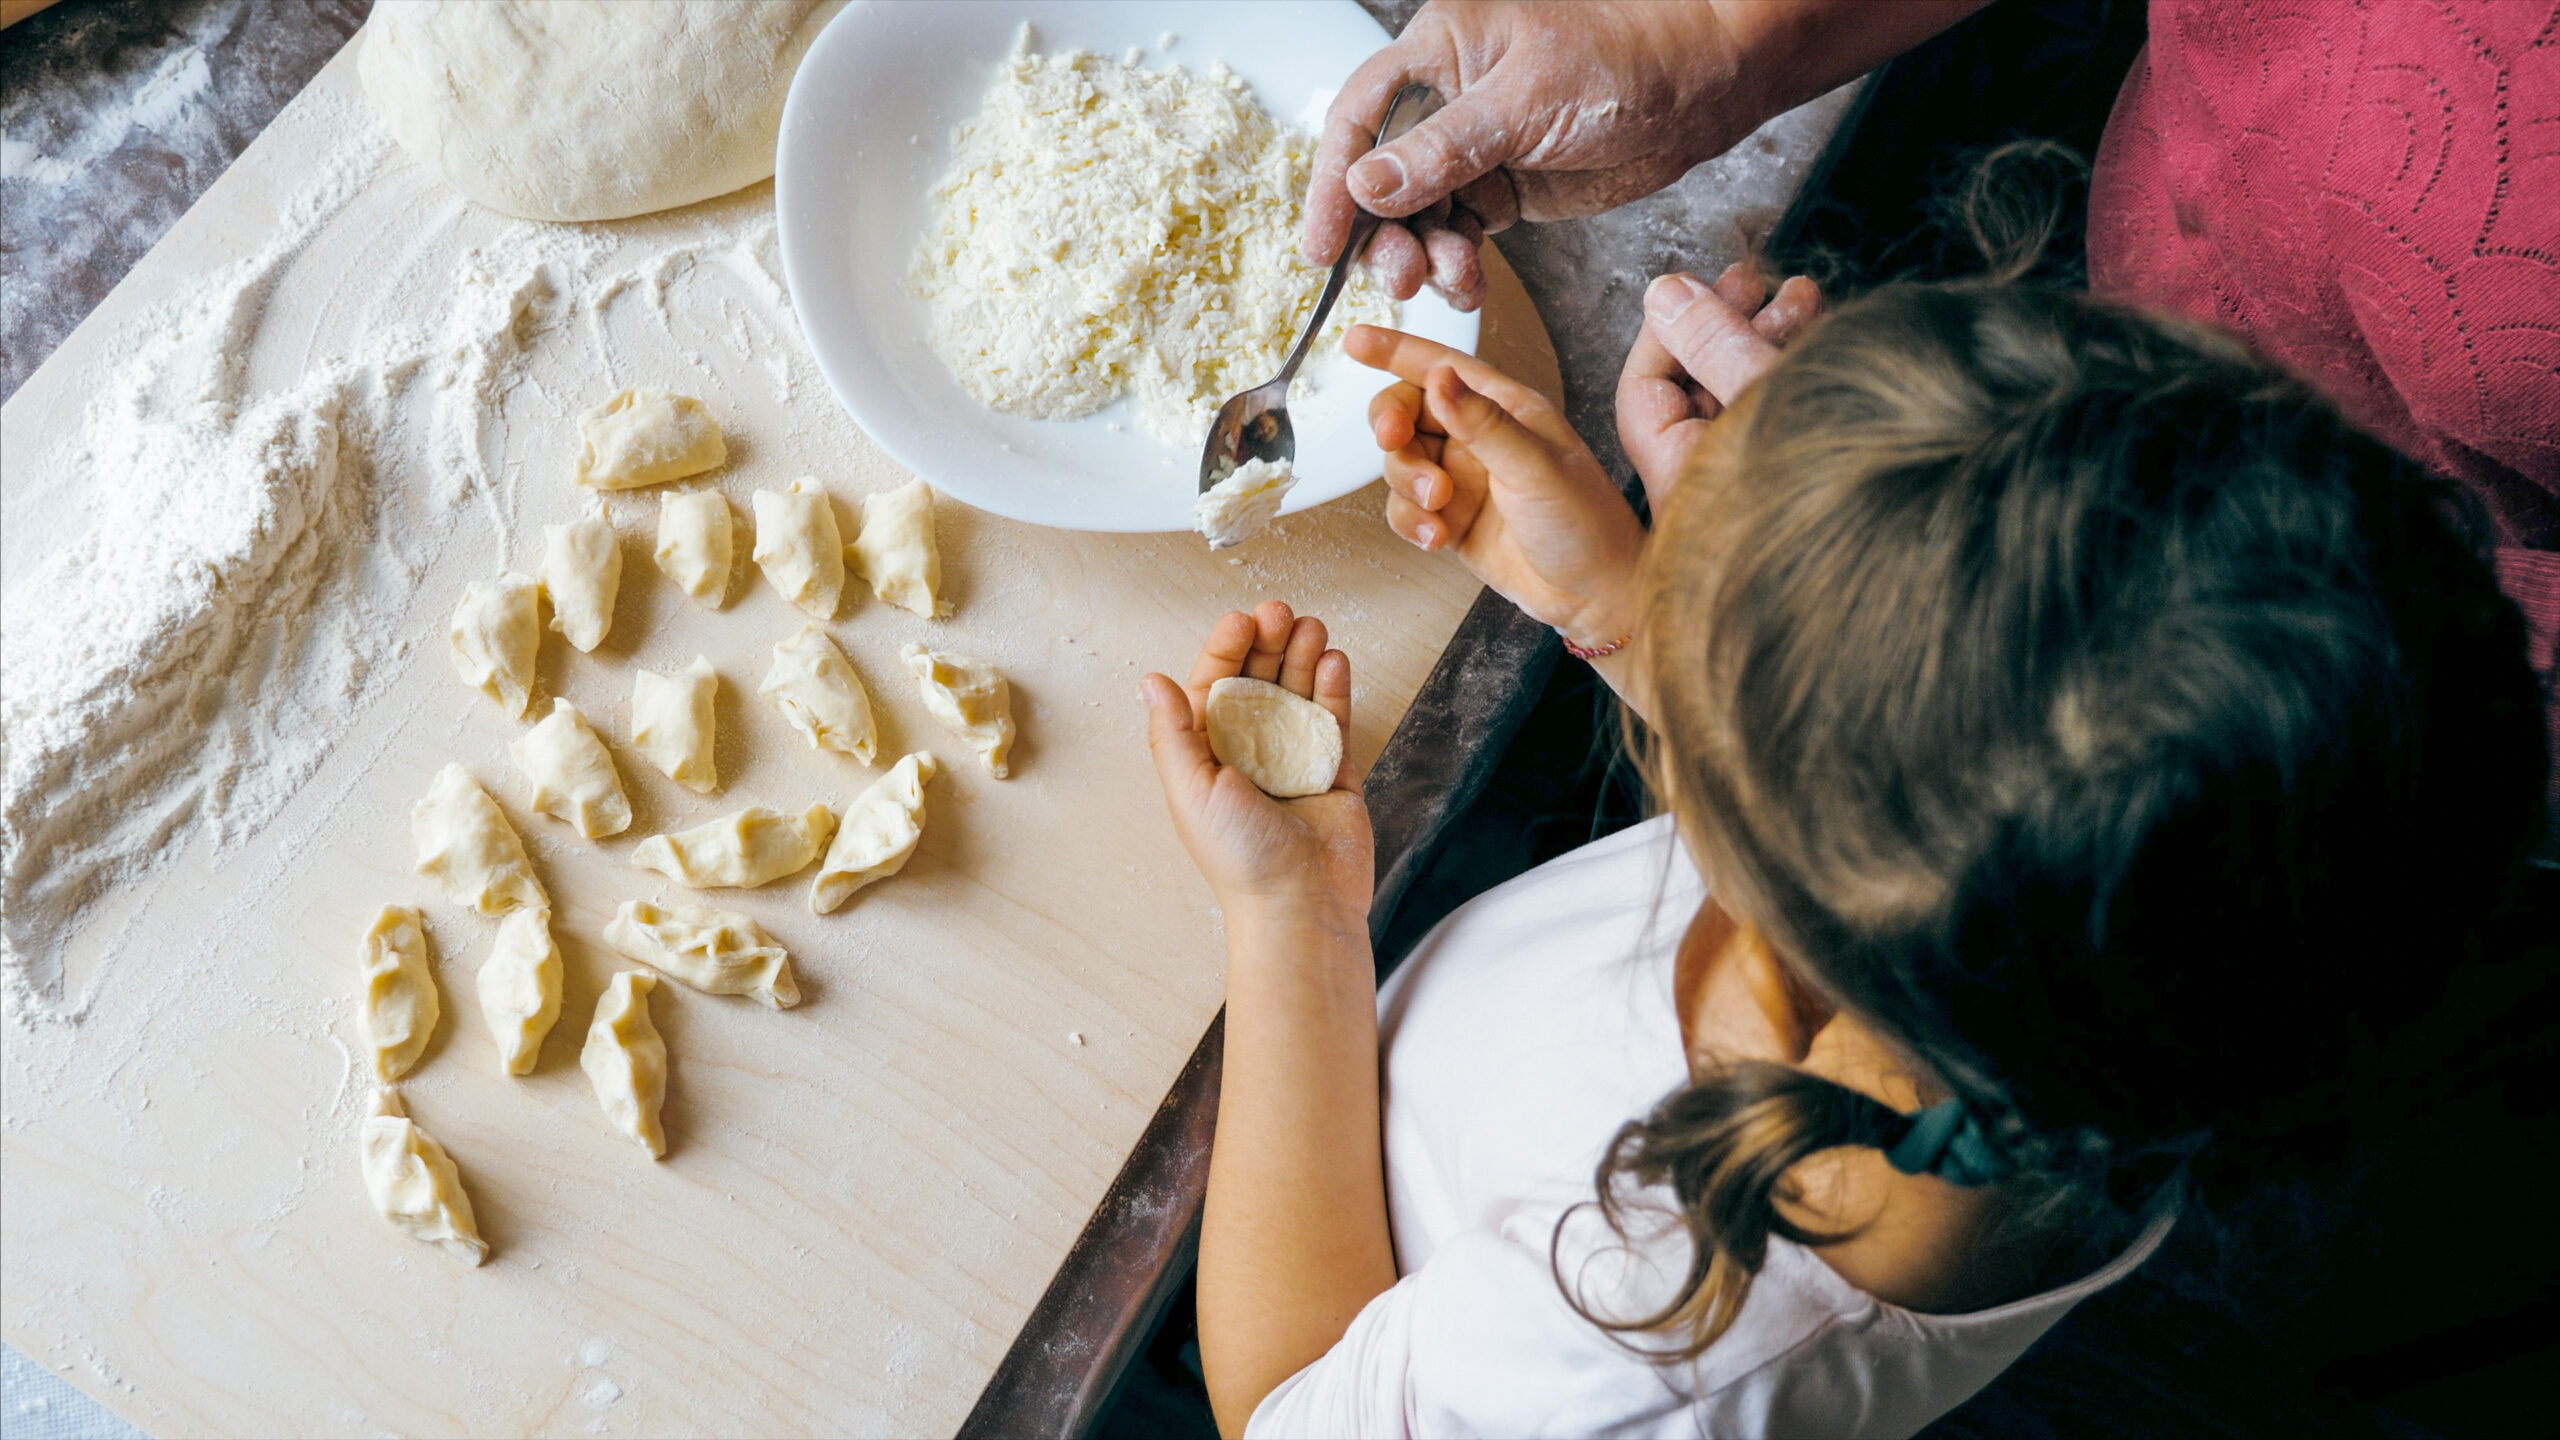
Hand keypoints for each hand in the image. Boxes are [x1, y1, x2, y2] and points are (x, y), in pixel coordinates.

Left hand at [1141, 603, 1372, 937]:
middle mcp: (1249, 750)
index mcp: (1207, 753)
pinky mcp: (1332, 767)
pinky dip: (1335, 685)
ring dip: (1303, 654)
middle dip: (1269, 642)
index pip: (1214, 685)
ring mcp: (1292, 755)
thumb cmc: (1240, 857)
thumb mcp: (1189, 789)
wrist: (1301, 903)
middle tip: (1281, 613)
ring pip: (1298, 689)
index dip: (1226, 649)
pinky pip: (1333, 716)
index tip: (1242, 621)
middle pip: (1259, 679)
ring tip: (1311, 627)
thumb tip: (1150, 681)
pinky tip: (1333, 657)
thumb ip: (1172, 732)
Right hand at [1305, 1, 1744, 307]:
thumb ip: (1443, 148)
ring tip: (1447, 280)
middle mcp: (1448, 94)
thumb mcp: (1526, 101)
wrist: (1702, 87)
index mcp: (1440, 48)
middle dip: (1385, 233)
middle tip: (1401, 276)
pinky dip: (1459, 263)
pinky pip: (1461, 231)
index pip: (1360, 116)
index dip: (1333, 182)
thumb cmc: (1626, 59)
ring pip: (1421, 213)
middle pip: (1382, 175)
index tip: (1323, 245)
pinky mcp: (1505, 184)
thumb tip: (1365, 186)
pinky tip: (1468, 282)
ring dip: (1425, 255)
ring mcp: (1476, 143)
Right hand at [1349, 325, 1644, 653]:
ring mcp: (1463, 478)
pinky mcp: (1451, 519)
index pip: (1442, 366)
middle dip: (1393, 427)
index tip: (1355, 341)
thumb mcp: (1536, 466)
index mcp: (1506, 408)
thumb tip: (1439, 378)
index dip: (1396, 351)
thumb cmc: (1586, 523)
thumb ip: (1483, 423)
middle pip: (1408, 412)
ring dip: (1408, 483)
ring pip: (1402, 463)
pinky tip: (1435, 537)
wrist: (1594, 595)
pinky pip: (1406, 509)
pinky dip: (1410, 521)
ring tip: (1439, 506)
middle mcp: (1480, 437)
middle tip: (1392, 439)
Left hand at [1616, 264, 1821, 508]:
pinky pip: (1780, 417)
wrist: (1925, 555)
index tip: (1702, 286)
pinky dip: (1796, 373)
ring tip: (1808, 296)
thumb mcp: (1770, 393)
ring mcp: (1754, 489)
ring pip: (1742, 397)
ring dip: (1768, 340)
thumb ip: (1714, 343)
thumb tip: (1664, 294)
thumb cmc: (1843, 489)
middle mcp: (1710, 491)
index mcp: (1683, 480)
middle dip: (1726, 325)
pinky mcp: (1796, 486)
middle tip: (1762, 283)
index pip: (1643, 393)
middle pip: (1695, 391)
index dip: (1667, 330)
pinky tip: (1827, 334)